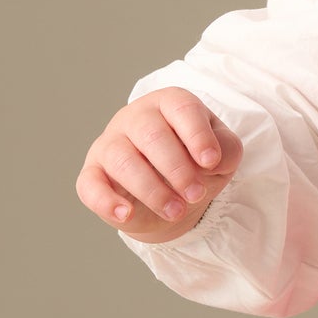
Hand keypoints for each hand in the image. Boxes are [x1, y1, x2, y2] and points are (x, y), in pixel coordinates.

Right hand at [77, 87, 243, 243]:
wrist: (173, 195)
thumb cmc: (196, 162)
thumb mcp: (222, 154)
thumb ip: (226, 149)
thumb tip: (213, 159)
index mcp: (169, 104)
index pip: (181, 108)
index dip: (197, 135)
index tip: (211, 162)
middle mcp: (135, 118)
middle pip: (151, 134)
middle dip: (177, 169)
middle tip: (195, 195)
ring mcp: (110, 144)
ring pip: (123, 161)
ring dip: (152, 190)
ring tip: (175, 211)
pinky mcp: (93, 174)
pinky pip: (90, 185)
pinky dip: (106, 201)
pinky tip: (126, 214)